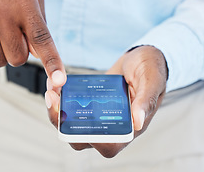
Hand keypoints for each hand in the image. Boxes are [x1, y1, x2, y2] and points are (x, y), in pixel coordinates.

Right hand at [0, 0, 65, 85]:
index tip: (59, 81)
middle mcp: (2, 13)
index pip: (41, 39)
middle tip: (13, 36)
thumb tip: (40, 55)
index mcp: (24, 4)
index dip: (52, 62)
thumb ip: (39, 25)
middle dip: (19, 52)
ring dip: (2, 55)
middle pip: (18, 58)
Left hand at [45, 46, 167, 157]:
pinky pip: (73, 108)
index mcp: (131, 127)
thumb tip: (137, 122)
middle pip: (83, 138)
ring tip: (52, 90)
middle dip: (63, 122)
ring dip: (58, 111)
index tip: (75, 120)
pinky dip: (62, 99)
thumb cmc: (152, 69)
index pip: (108, 146)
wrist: (142, 57)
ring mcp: (100, 115)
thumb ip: (146, 99)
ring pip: (73, 125)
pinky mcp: (91, 103)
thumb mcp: (152, 79)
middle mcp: (113, 125)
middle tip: (53, 98)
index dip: (90, 139)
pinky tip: (56, 84)